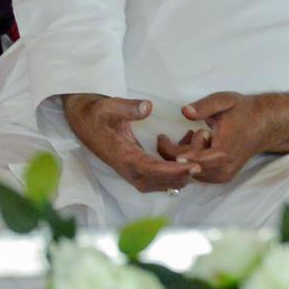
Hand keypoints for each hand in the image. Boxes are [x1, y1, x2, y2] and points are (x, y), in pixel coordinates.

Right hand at [62, 93, 200, 192]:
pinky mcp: (135, 167)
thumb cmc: (98, 113)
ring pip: (159, 182)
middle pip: (158, 182)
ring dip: (179, 175)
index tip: (193, 167)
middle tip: (203, 165)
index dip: (173, 171)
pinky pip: (157, 176)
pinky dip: (173, 171)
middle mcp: (127, 168)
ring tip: (200, 160)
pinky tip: (188, 155)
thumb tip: (147, 108)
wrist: (84, 119)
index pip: (151, 170)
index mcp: (122, 156)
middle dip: (181, 176)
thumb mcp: (110, 106)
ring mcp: (131, 170)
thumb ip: (128, 108)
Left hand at [156, 91, 288, 183]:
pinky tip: (201, 143)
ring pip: (189, 171)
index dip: (172, 151)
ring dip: (185, 154)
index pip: (191, 160)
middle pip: (186, 167)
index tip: (161, 137)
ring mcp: (222, 176)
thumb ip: (204, 106)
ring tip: (195, 134)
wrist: (264, 124)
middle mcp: (223, 170)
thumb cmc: (243, 111)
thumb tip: (184, 111)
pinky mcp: (221, 178)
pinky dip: (192, 159)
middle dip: (177, 149)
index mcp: (224, 153)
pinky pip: (196, 172)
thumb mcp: (224, 101)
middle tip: (186, 131)